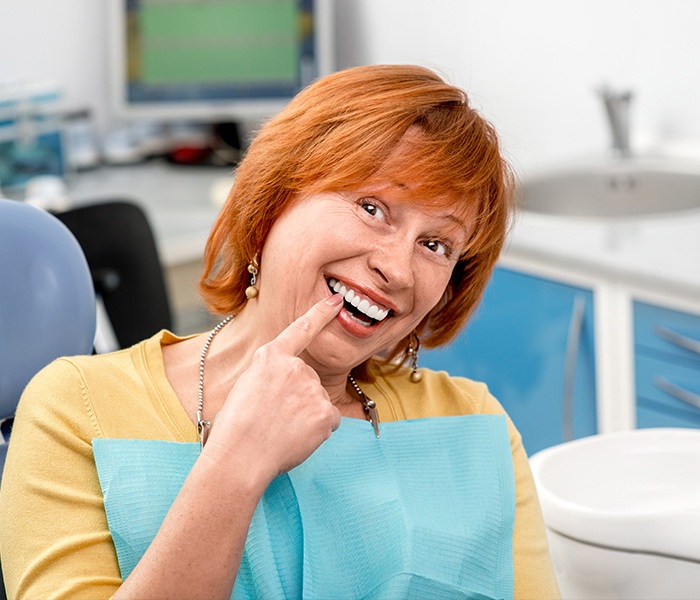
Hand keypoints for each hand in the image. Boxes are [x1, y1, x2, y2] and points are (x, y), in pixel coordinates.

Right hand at [204, 295, 343, 483]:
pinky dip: (318, 431)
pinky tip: (297, 438)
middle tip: (274, 418)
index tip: (336, 301)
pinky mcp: (324, 411)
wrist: (239, 457)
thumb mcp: (245, 386)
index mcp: (270, 357)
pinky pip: (329, 420)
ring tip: (280, 430)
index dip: (321, 313)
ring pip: (317, 401)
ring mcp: (311, 388)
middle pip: (308, 379)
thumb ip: (271, 377)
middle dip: (297, 397)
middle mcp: (295, 367)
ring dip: (306, 415)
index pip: (301, 329)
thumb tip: (286, 389)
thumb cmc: (234, 428)